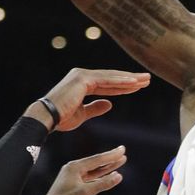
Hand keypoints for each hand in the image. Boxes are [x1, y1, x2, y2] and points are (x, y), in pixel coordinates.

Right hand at [32, 68, 149, 131]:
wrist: (47, 118)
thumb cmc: (61, 118)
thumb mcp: (83, 114)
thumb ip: (96, 107)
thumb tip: (109, 104)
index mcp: (82, 83)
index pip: (107, 84)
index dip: (123, 86)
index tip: (137, 87)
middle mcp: (82, 76)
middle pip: (112, 78)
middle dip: (130, 79)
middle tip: (147, 79)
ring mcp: (82, 75)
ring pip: (111, 77)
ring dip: (129, 79)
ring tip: (145, 80)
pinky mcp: (83, 79)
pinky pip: (106, 81)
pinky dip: (121, 82)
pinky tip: (134, 83)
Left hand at [41, 146, 127, 194]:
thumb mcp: (85, 193)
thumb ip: (103, 184)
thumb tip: (118, 176)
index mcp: (74, 167)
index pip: (97, 159)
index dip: (111, 155)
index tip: (122, 149)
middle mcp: (74, 169)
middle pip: (96, 162)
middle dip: (110, 159)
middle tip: (123, 152)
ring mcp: (74, 177)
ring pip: (94, 170)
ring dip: (107, 167)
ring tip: (120, 162)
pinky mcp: (74, 185)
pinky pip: (90, 178)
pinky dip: (100, 177)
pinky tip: (109, 176)